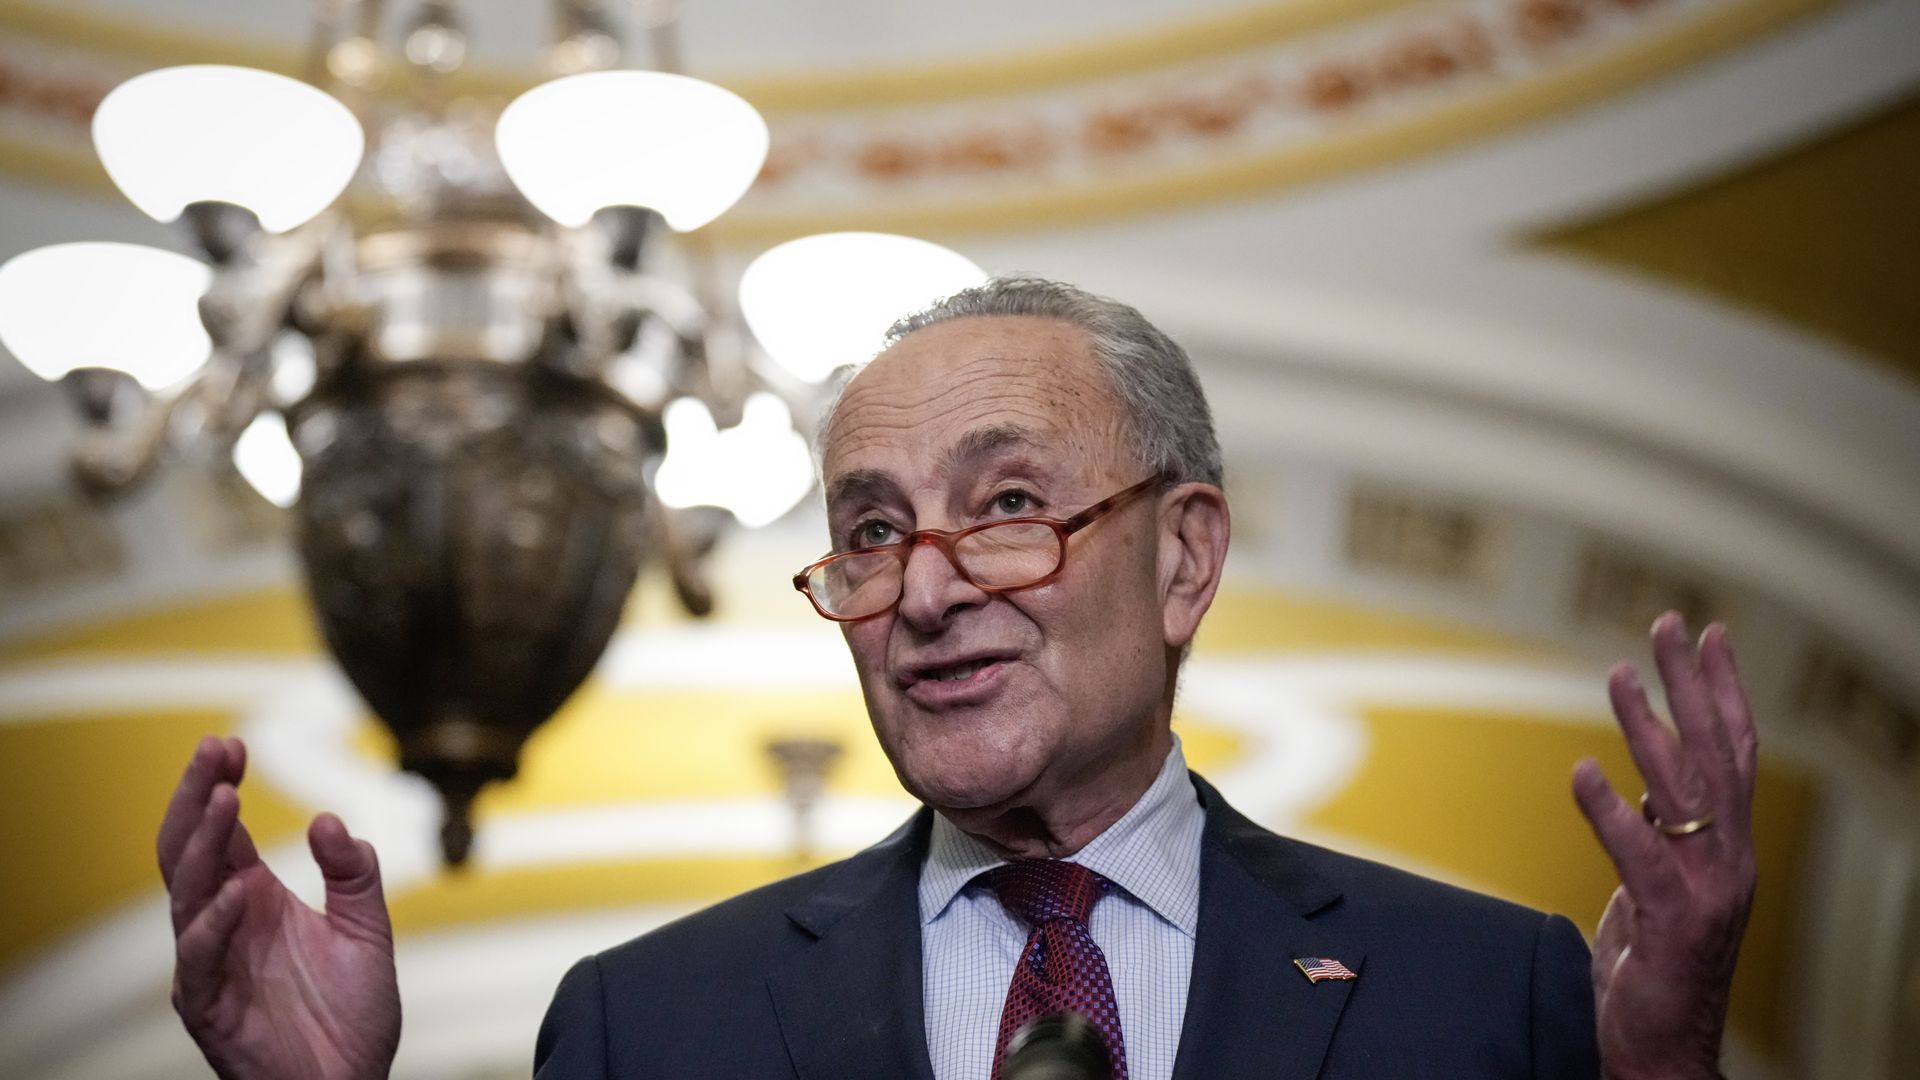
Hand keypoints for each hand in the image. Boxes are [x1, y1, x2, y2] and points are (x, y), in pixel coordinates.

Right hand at [158, 735, 401, 1079]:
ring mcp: (211, 963)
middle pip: (190, 849)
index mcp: (254, 900)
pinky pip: (198, 959)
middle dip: (196, 797)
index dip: (219, 786)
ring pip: (185, 894)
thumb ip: (356, 873)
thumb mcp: (368, 929)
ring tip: (227, 799)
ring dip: (203, 845)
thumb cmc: (350, 1015)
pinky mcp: (208, 1006)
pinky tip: (241, 890)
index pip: (222, 833)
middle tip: (213, 749)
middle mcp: (224, 924)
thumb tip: (331, 818)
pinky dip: (214, 922)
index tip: (232, 742)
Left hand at [1571, 613, 1757, 1079]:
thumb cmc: (1657, 967)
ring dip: (1649, 727)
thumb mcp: (1660, 885)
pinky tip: (1582, 771)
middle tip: (1668, 620)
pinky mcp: (1671, 921)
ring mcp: (1705, 891)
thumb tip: (1644, 782)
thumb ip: (1660, 834)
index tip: (1708, 632)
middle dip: (1692, 683)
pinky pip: (1638, 855)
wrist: (1664, 1049)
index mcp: (1727, 848)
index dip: (1723, 691)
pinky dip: (1609, 810)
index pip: (1734, 753)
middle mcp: (1728, 860)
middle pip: (1717, 754)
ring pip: (1681, 792)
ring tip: (1618, 672)